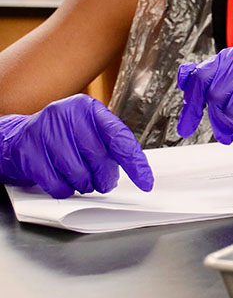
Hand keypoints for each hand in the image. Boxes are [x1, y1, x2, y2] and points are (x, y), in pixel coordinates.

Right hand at [0, 95, 153, 198]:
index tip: (145, 181)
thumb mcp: (89, 130)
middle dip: (105, 176)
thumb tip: (136, 170)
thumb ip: (111, 143)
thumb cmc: (64, 136)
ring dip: (84, 184)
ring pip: (77, 172)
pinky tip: (65, 182)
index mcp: (88, 107)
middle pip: (98, 157)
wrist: (21, 137)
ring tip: (83, 180)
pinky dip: (64, 189)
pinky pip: (56, 183)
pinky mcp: (28, 152)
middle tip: (104, 182)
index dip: (135, 162)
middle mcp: (65, 115)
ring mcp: (44, 132)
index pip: (119, 136)